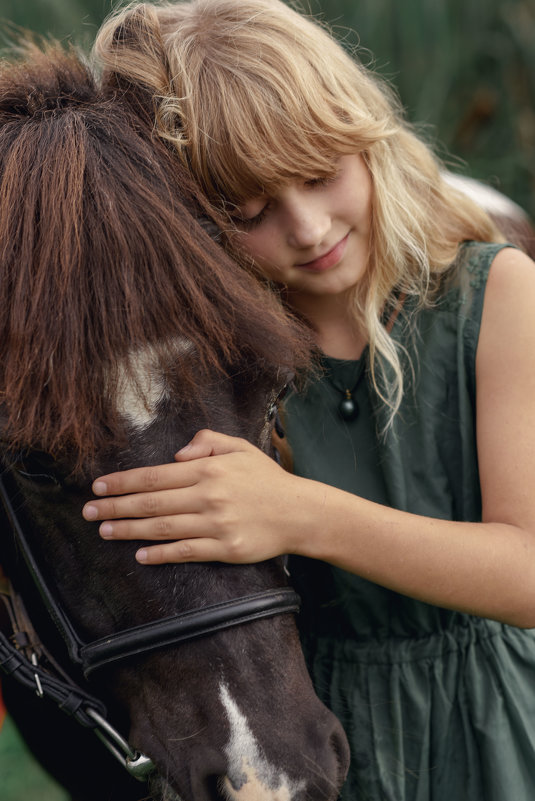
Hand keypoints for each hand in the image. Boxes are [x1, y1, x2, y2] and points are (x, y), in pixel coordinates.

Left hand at [82, 429, 304, 564]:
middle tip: (88, 510)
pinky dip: (161, 554)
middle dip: (115, 506)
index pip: (155, 475)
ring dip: (130, 530)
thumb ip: (207, 441)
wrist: (300, 512)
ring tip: (105, 530)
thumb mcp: (240, 448)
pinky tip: (141, 554)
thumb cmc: (267, 479)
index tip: (100, 486)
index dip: (124, 481)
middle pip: (151, 503)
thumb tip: (176, 453)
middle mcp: (208, 496)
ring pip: (163, 528)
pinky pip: (186, 551)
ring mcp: (216, 524)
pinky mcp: (226, 549)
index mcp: (209, 470)